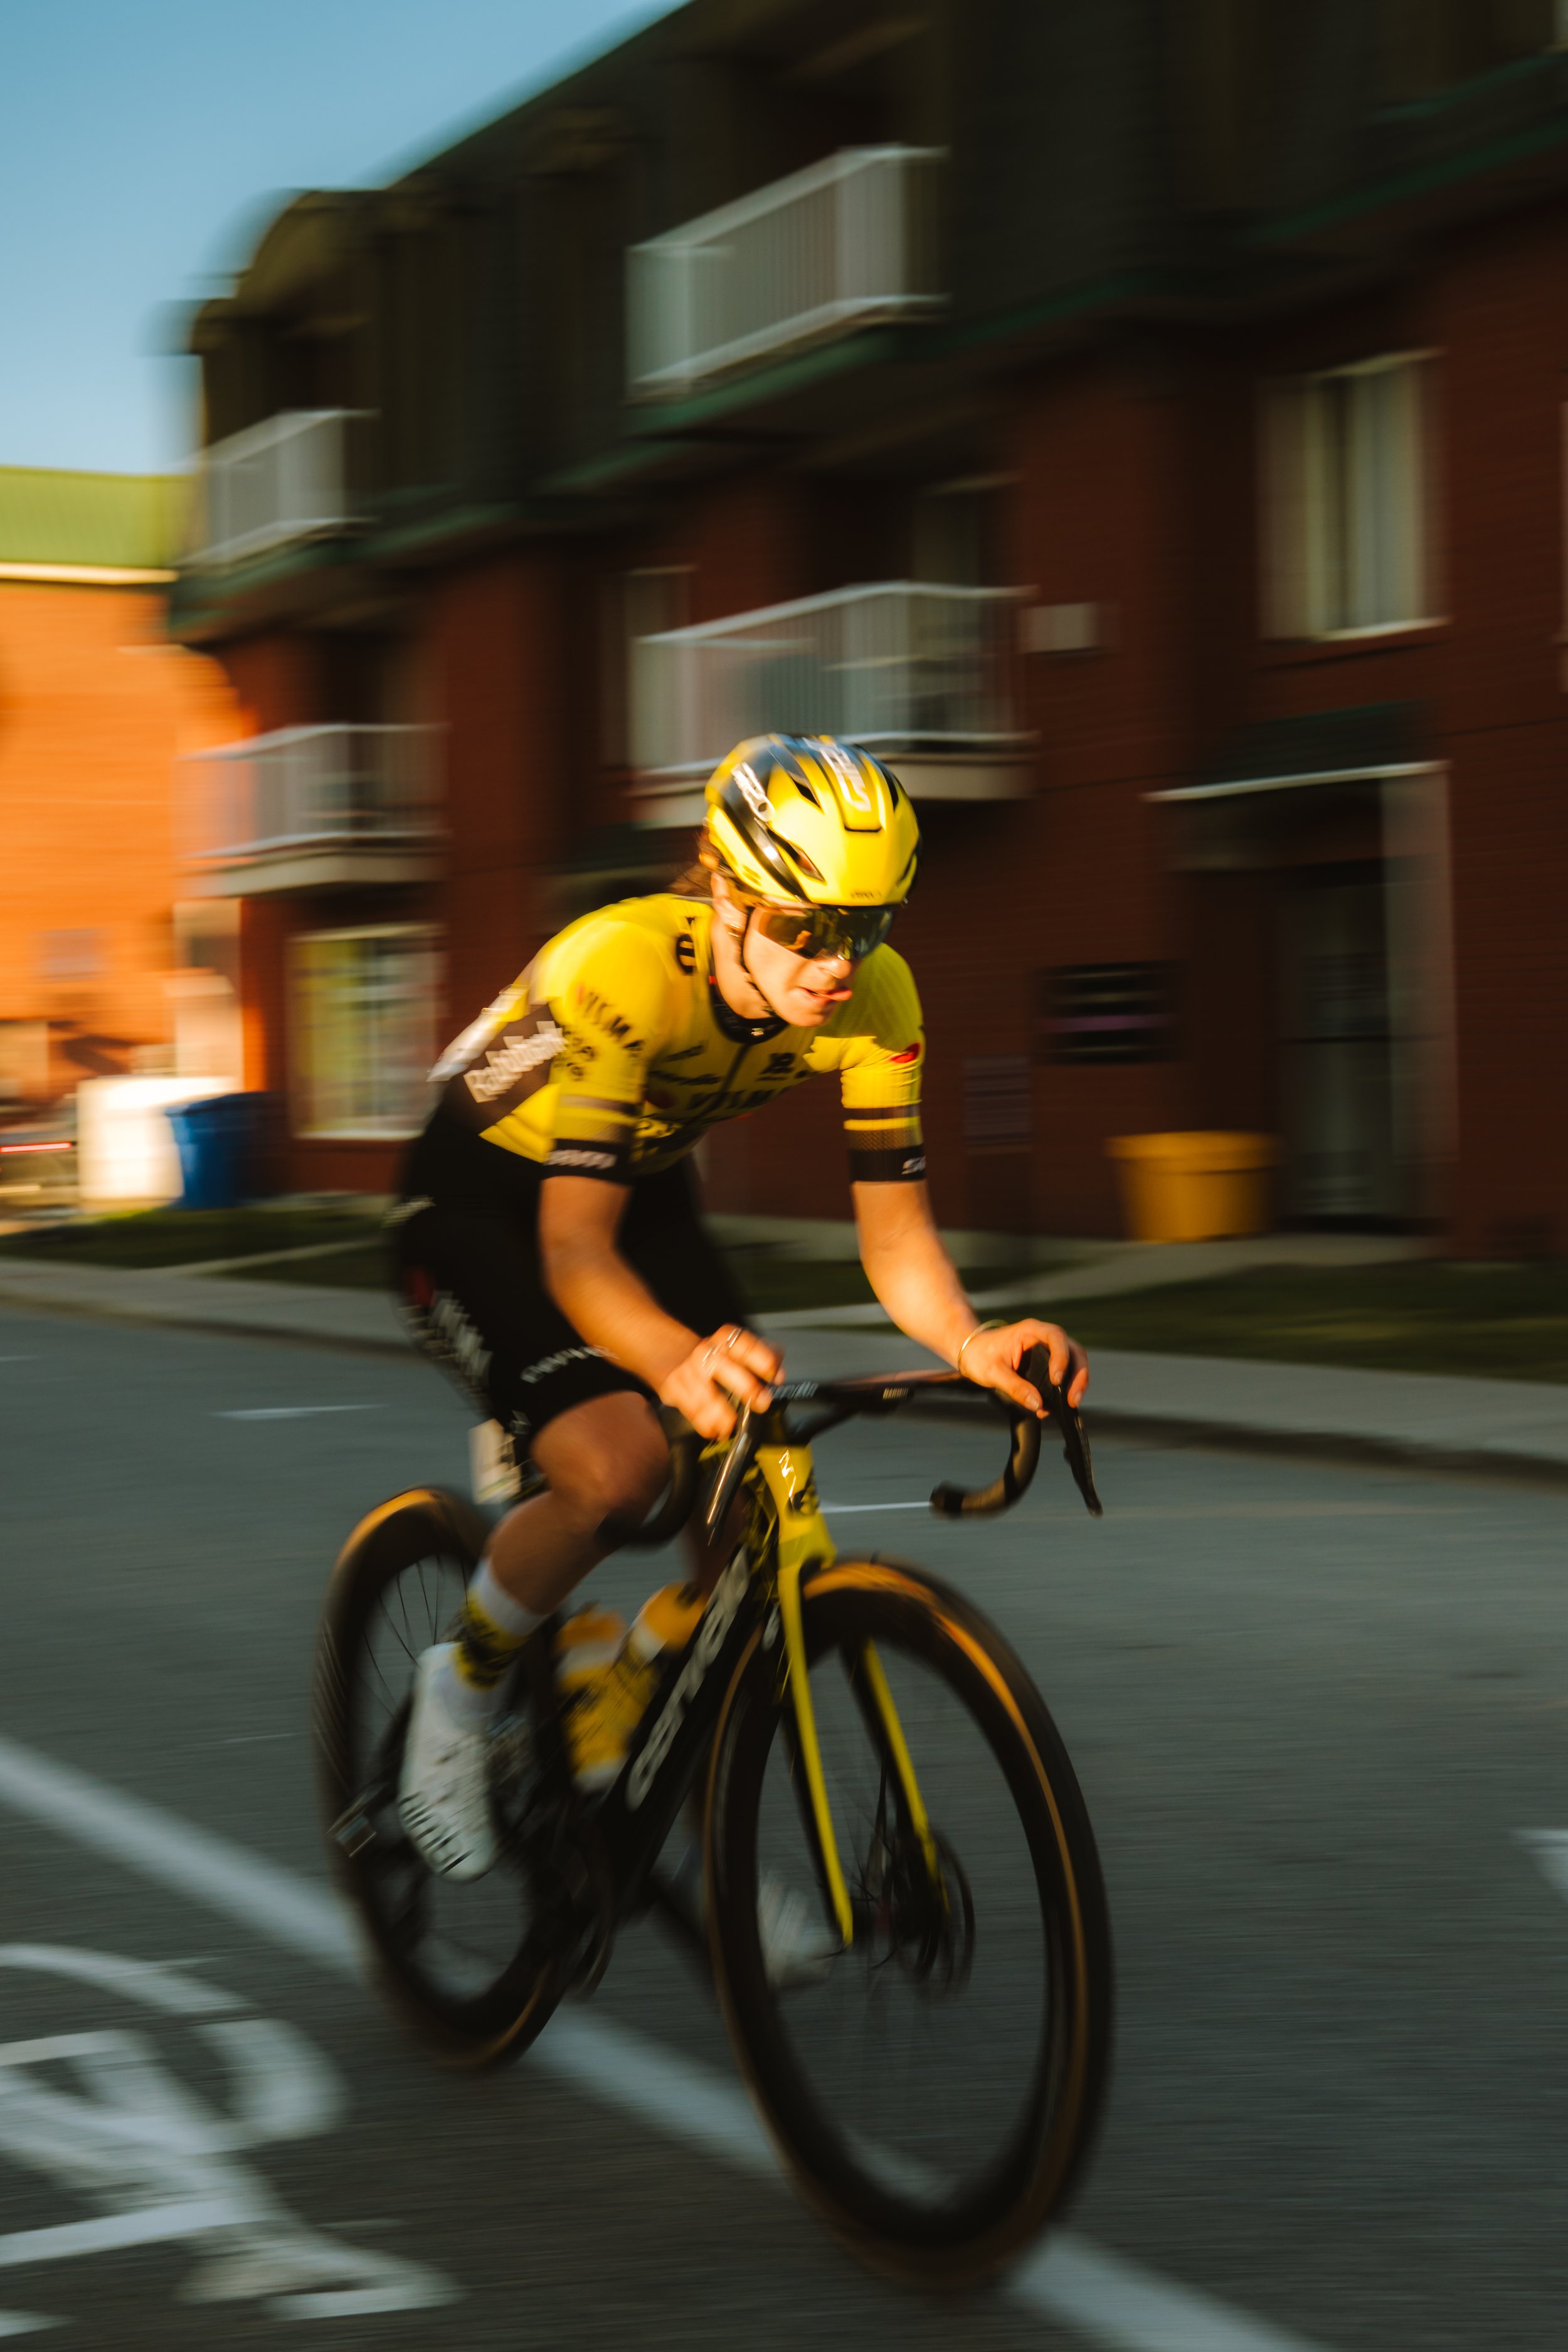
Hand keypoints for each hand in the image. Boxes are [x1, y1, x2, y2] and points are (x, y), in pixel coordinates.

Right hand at [659, 1323, 781, 1440]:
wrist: (674, 1353)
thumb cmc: (717, 1356)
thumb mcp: (740, 1348)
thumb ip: (766, 1355)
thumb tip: (779, 1373)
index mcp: (726, 1339)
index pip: (745, 1345)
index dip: (762, 1360)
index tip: (775, 1377)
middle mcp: (706, 1352)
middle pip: (724, 1367)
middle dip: (745, 1386)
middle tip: (761, 1402)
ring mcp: (689, 1370)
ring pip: (704, 1393)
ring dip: (721, 1413)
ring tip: (732, 1426)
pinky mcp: (675, 1388)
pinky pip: (690, 1409)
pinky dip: (705, 1424)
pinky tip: (716, 1431)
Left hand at [955, 1318, 1087, 1415]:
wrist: (972, 1353)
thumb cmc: (980, 1355)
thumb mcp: (993, 1372)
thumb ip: (1015, 1388)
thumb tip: (1037, 1404)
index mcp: (1030, 1330)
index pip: (1056, 1337)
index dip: (1061, 1358)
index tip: (1057, 1380)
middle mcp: (1043, 1337)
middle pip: (1073, 1350)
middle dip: (1078, 1374)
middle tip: (1073, 1398)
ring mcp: (1047, 1349)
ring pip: (1073, 1361)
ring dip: (1077, 1381)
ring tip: (1072, 1402)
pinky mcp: (1047, 1362)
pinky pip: (1065, 1371)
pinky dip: (1068, 1386)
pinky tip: (1062, 1403)